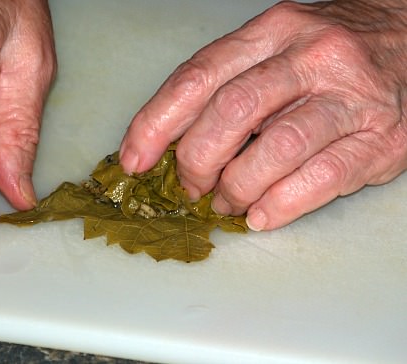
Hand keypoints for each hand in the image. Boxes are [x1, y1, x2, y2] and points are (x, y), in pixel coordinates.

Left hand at [119, 0, 406, 230]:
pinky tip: (261, 214)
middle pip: (232, 112)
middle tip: (192, 186)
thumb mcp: (274, 50)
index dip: (157, 123)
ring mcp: (349, 98)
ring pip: (275, 148)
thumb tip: (174, 141)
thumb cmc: (330, 55)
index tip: (135, 160)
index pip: (198, 77)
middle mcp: (310, 57)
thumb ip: (227, 87)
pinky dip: (281, 204)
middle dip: (198, 161)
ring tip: (227, 202)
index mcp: (272, 31)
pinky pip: (320, 178)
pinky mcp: (379, 140)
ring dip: (237, 188)